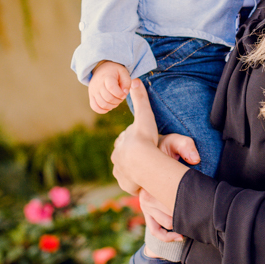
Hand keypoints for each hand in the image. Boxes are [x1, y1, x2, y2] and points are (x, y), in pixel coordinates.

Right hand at [89, 61, 131, 113]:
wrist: (103, 68)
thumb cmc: (116, 72)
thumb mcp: (124, 73)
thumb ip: (127, 83)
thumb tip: (124, 93)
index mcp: (107, 76)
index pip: (112, 88)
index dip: (120, 94)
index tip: (124, 94)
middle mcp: (98, 84)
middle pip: (108, 98)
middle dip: (118, 101)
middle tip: (121, 97)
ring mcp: (93, 90)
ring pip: (102, 104)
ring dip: (112, 106)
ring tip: (116, 101)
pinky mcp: (91, 96)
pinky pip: (94, 107)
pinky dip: (102, 110)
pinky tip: (109, 107)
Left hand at [111, 77, 159, 193]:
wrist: (142, 161)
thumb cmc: (144, 137)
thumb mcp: (144, 115)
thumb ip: (140, 99)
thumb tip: (135, 80)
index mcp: (121, 142)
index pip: (126, 140)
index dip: (134, 140)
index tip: (143, 141)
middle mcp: (117, 157)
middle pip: (125, 156)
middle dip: (133, 157)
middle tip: (147, 158)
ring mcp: (120, 171)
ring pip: (128, 171)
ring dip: (135, 172)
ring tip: (146, 172)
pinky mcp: (125, 184)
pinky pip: (131, 184)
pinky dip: (137, 183)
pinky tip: (145, 182)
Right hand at [138, 134, 199, 241]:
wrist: (145, 151)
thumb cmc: (161, 146)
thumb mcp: (173, 141)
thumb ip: (185, 145)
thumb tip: (196, 159)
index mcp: (151, 182)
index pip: (170, 204)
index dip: (185, 210)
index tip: (199, 210)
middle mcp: (146, 196)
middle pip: (168, 218)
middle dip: (183, 220)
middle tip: (199, 218)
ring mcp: (145, 204)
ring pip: (163, 225)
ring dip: (177, 229)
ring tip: (191, 226)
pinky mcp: (146, 209)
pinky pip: (154, 229)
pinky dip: (165, 237)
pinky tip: (179, 236)